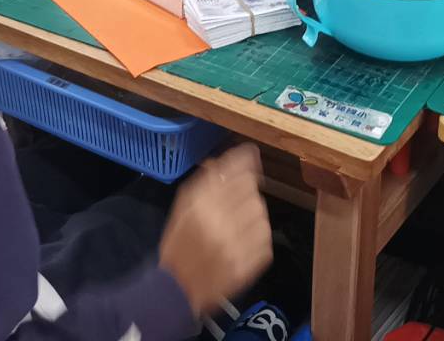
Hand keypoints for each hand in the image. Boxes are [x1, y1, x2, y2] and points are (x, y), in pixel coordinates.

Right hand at [158, 145, 272, 317]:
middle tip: (234, 202)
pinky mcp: (250, 263)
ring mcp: (237, 245)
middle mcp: (220, 223)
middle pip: (251, 190)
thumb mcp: (182, 209)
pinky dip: (257, 237)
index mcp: (199, 206)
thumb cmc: (178, 244)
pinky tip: (241, 242)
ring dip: (252, 215)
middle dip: (246, 191)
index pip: (234, 173)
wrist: (178, 289)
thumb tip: (224, 161)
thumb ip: (204, 183)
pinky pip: (265, 238)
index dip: (245, 160)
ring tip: (236, 226)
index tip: (251, 154)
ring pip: (261, 213)